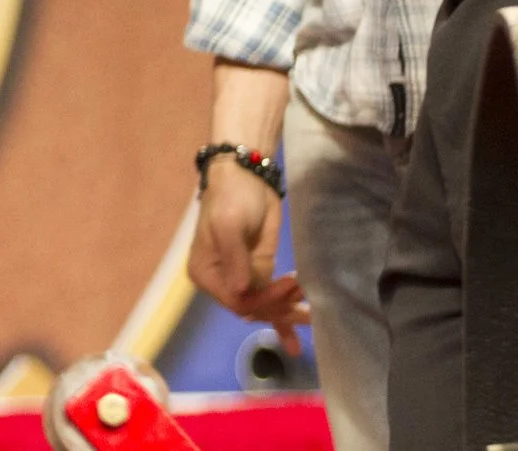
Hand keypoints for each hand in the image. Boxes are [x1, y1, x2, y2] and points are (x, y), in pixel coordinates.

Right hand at [186, 162, 306, 348]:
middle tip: (306, 308)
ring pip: (265, 307)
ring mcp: (242, 279)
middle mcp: (222, 281)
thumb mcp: (229, 225)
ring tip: (311, 317)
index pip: (237, 301)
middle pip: (252, 308)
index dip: (263, 301)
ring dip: (286, 313)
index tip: (287, 288)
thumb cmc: (231, 198)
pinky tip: (295, 340)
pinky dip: (283, 317)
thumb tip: (239, 291)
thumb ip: (235, 258)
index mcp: (206, 273)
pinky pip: (271, 299)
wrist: (247, 178)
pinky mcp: (259, 272)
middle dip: (279, 309)